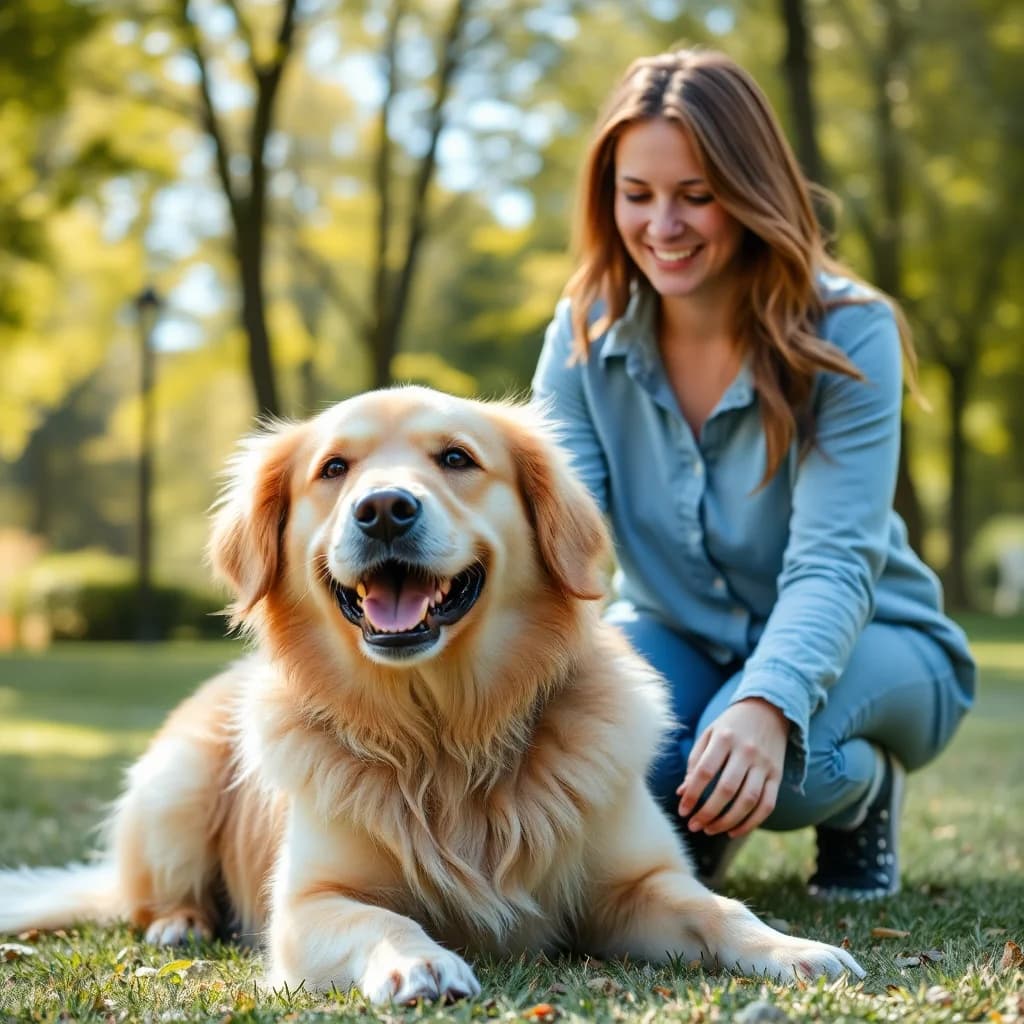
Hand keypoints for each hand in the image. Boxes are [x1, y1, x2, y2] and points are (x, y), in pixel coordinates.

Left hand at [675, 697, 789, 837]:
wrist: (768, 710)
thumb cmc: (731, 726)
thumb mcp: (709, 734)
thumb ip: (695, 761)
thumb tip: (682, 792)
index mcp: (724, 738)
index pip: (705, 771)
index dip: (692, 794)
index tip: (682, 810)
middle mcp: (746, 751)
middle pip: (727, 789)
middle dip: (708, 812)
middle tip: (694, 826)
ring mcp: (764, 764)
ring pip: (748, 800)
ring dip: (728, 821)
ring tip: (710, 830)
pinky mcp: (777, 775)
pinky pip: (767, 805)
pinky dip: (751, 822)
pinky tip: (733, 831)